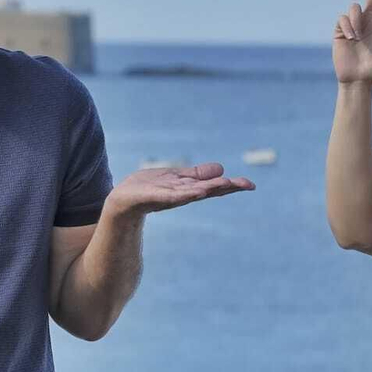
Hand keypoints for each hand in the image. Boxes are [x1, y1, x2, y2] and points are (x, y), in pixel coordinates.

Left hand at [104, 162, 254, 216]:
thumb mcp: (174, 178)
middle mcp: (181, 194)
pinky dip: (183, 193)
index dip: (231, 186)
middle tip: (246, 185)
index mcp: (188, 189)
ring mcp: (167, 197)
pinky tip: (196, 191)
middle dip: (225, 187)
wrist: (121, 202)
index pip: (212, 186)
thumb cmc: (148, 189)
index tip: (250, 185)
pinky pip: (170, 195)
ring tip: (226, 184)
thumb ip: (195, 175)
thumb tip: (221, 169)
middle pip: (207, 190)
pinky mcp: (152, 197)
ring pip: (191, 192)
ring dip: (208, 189)